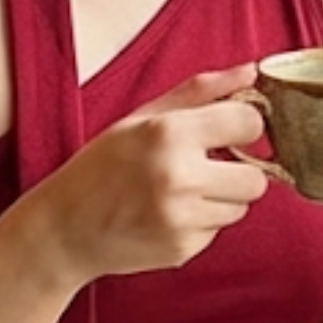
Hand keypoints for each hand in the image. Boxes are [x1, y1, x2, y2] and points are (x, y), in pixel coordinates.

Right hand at [35, 66, 270, 282]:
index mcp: (168, 134)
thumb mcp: (142, 117)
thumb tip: (252, 72)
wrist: (65, 228)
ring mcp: (182, 219)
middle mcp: (179, 177)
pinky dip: (201, 222)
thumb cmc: (101, 166)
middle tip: (206, 166)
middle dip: (239, 170)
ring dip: (221, 198)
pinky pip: (217, 231)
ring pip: (241, 207)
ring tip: (180, 191)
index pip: (250, 123)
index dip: (243, 125)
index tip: (228, 130)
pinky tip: (167, 214)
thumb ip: (201, 91)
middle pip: (257, 178)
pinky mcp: (183, 249)